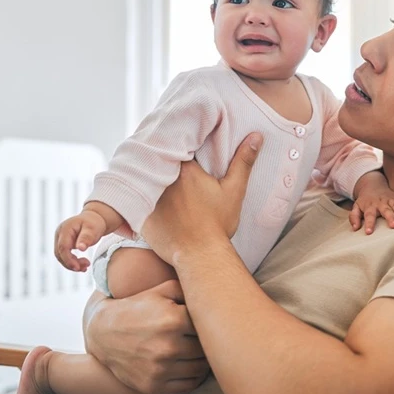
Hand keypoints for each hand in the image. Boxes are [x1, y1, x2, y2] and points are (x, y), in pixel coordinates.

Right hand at [53, 210, 106, 271]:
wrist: (93, 218)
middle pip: (59, 253)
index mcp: (65, 228)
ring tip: (85, 266)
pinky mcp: (63, 243)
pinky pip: (64, 255)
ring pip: (61, 256)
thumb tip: (81, 248)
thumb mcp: (93, 229)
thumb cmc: (93, 223)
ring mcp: (60, 238)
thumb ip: (86, 238)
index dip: (68, 259)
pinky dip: (72, 262)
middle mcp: (60, 233)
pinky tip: (82, 265)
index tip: (78, 267)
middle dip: (70, 263)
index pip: (63, 247)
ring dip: (72, 264)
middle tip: (85, 268)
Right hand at [84, 282, 209, 393]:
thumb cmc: (137, 307)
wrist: (104, 332)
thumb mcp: (161, 290)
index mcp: (173, 320)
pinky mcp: (154, 385)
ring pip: (200, 369)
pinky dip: (194, 377)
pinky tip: (192, 366)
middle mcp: (168, 346)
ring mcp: (161, 369)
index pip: (207, 325)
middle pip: (205, 349)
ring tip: (200, 352)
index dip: (209, 323)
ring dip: (203, 361)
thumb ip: (189, 287)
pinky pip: (189, 385)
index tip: (208, 322)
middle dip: (207, 343)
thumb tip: (214, 289)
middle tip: (206, 338)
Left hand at [141, 132, 262, 263]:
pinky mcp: (141, 214)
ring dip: (151, 175)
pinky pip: (138, 198)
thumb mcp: (233, 191)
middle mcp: (163, 180)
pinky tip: (149, 197)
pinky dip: (142, 195)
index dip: (180, 142)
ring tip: (158, 176)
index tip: (184, 143)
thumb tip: (256, 136)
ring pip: (146, 177)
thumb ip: (242, 162)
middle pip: (159, 160)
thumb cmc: (217, 225)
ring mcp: (149, 197)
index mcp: (184, 169)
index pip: (177, 145)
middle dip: (164, 158)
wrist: (200, 256)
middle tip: (170, 159)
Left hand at [350, 173, 393, 234]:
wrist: (372, 185)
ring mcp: (390, 199)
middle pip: (385, 210)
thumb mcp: (356, 207)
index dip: (369, 223)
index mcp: (369, 206)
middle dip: (390, 217)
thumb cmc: (365, 201)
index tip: (369, 232)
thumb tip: (355, 228)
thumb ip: (354, 217)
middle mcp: (380, 202)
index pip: (368, 215)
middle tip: (393, 226)